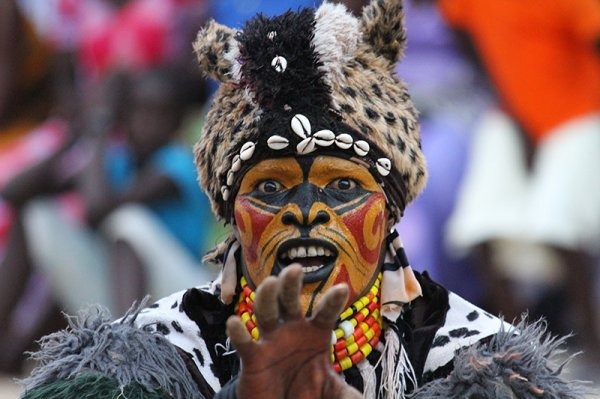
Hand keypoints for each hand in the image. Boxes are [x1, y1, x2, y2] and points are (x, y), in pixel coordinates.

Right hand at [227, 265, 361, 398]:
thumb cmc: (308, 391)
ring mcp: (271, 340)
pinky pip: (244, 343)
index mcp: (316, 333)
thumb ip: (347, 395)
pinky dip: (238, 333)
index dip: (332, 301)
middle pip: (290, 300)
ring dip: (267, 296)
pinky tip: (235, 322)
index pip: (325, 312)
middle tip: (296, 269)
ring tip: (270, 282)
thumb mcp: (332, 393)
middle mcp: (292, 330)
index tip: (342, 289)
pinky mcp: (253, 357)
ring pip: (266, 311)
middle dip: (291, 283)